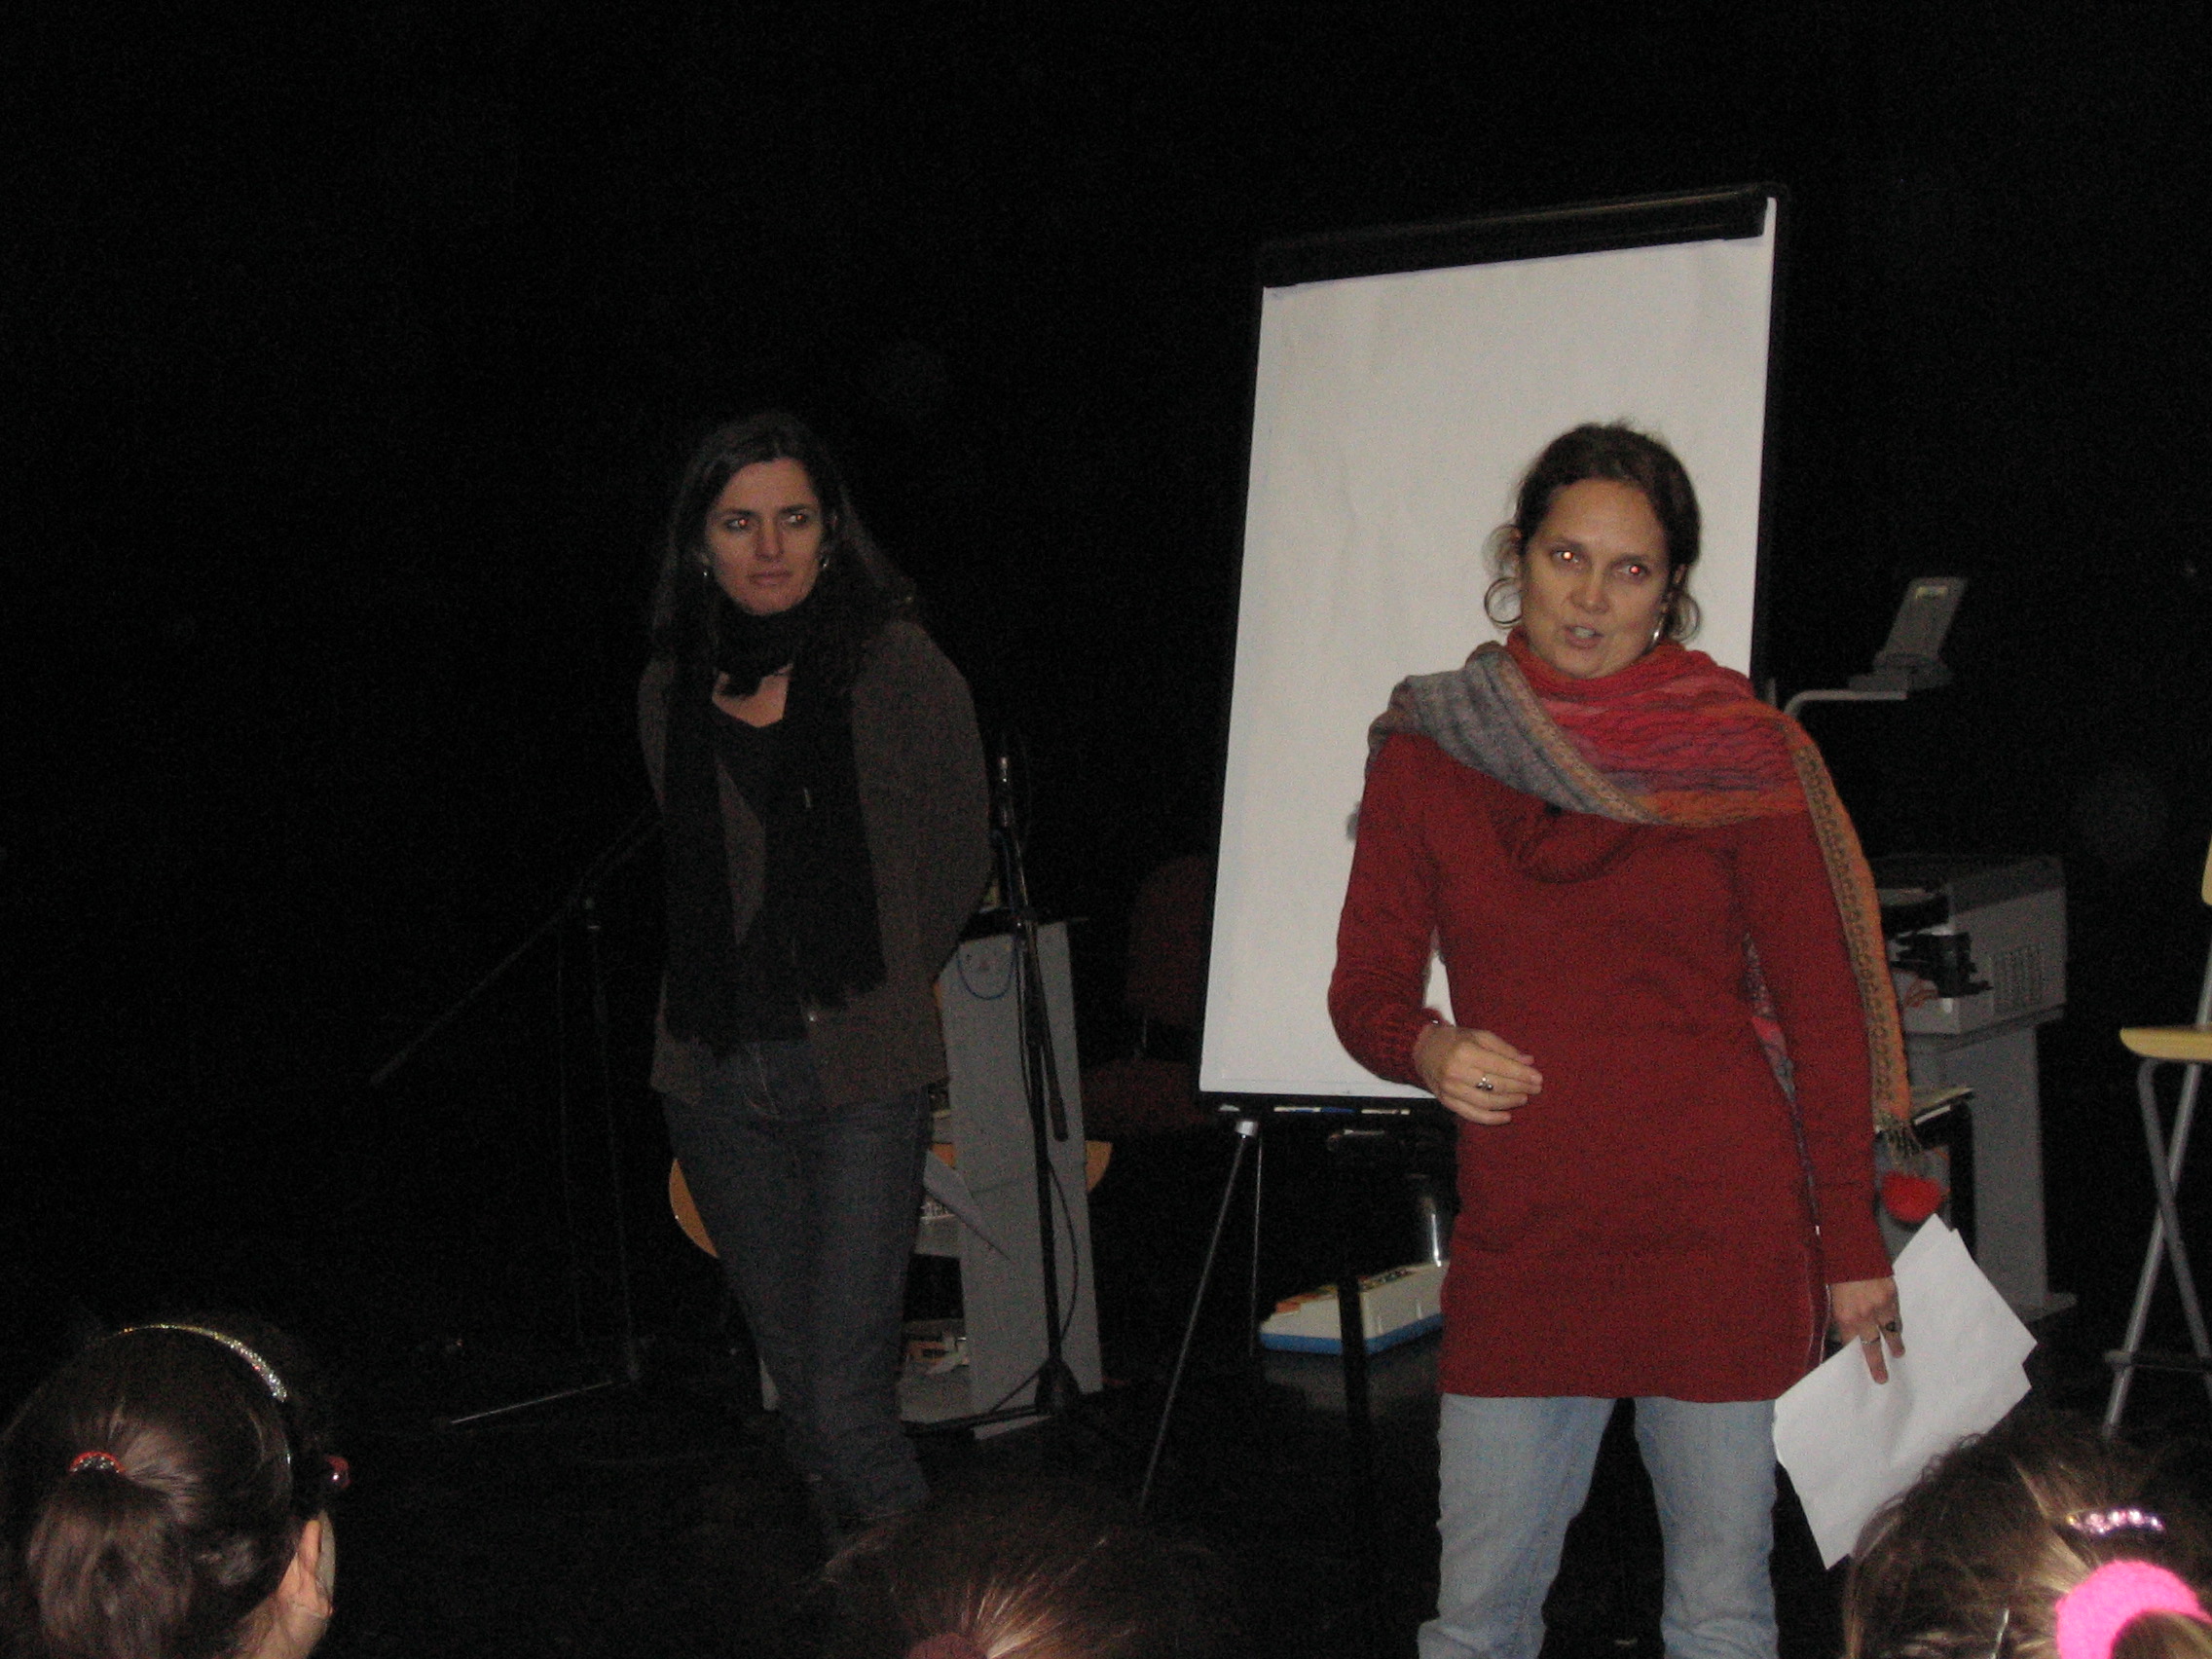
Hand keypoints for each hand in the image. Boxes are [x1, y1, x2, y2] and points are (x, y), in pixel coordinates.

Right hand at [1414, 1024, 1541, 1125]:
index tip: (1538, 1078)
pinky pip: (1471, 1114)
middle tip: (1536, 1089)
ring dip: (1508, 1102)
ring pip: (1485, 1102)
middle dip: (1519, 1088)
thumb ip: (1503, 1048)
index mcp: (1465, 1051)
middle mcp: (1456, 1072)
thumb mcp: (1478, 1035)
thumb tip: (1528, 1062)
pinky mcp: (1446, 1101)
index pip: (1500, 1066)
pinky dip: (1490, 1118)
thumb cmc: (1454, 1039)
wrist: (1421, 1049)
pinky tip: (1506, 1116)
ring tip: (1523, 1099)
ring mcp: (1450, 1089)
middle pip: (1495, 1084)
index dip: (1521, 1074)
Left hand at [1829, 1276, 1903, 1382]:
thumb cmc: (1836, 1270)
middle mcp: (1863, 1315)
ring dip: (1894, 1344)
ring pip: (1890, 1332)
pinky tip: (1898, 1330)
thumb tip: (1845, 1330)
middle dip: (1877, 1363)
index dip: (1855, 1356)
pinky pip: (1896, 1315)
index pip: (1851, 1343)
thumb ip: (1841, 1313)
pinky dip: (1897, 1324)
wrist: (1852, 1248)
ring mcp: (1880, 1306)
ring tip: (1898, 1354)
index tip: (1859, 1370)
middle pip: (1872, 1346)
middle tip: (1882, 1378)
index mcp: (1845, 1315)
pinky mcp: (1892, 1295)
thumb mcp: (1832, 1295)